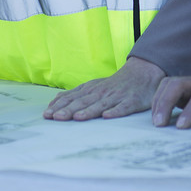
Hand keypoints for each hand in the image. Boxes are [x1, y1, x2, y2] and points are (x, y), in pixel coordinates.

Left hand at [44, 56, 164, 120]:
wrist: (142, 73)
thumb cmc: (115, 83)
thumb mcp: (94, 85)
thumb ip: (76, 93)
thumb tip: (56, 101)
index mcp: (91, 89)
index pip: (72, 98)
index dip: (60, 106)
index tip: (47, 114)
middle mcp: (101, 92)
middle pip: (83, 102)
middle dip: (69, 110)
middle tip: (56, 117)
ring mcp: (116, 97)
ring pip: (100, 105)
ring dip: (88, 111)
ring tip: (77, 117)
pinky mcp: (131, 102)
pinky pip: (122, 108)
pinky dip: (114, 111)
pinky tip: (107, 116)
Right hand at [151, 67, 190, 128]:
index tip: (180, 127)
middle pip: (178, 83)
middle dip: (166, 102)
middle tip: (159, 124)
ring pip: (168, 84)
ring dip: (159, 101)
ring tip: (156, 123)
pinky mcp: (183, 89)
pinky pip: (165, 89)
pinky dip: (158, 100)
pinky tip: (156, 117)